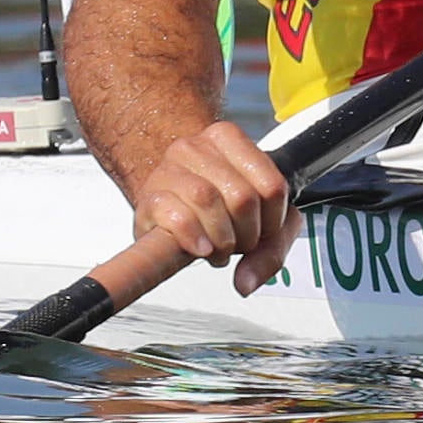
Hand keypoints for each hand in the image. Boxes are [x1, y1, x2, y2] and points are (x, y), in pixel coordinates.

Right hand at [132, 116, 297, 291]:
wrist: (165, 203)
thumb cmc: (217, 207)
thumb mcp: (257, 219)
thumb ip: (272, 248)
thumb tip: (246, 284)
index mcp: (229, 139)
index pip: (272, 185)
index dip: (273, 221)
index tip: (264, 231)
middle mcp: (197, 147)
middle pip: (242, 196)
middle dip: (247, 235)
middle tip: (238, 244)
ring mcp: (168, 169)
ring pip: (208, 201)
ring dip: (221, 240)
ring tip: (219, 248)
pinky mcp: (148, 197)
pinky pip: (178, 217)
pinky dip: (195, 238)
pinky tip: (201, 248)